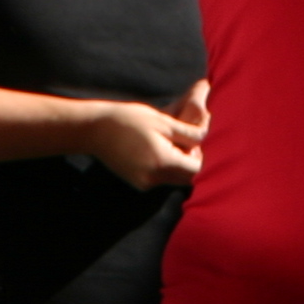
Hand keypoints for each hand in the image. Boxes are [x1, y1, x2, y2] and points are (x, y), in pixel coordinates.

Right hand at [84, 91, 204, 190]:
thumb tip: (207, 138)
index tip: (199, 142)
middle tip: (189, 142)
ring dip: (180, 164)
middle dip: (193, 162)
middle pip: (187, 178)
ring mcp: (145, 183)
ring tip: (173, 143)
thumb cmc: (129, 120)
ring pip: (175, 179)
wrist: (95, 130)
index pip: (197, 169)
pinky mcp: (139, 183)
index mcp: (162, 162)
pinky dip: (166, 167)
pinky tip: (158, 149)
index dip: (203, 156)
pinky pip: (161, 179)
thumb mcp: (163, 122)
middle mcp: (154, 178)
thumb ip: (188, 133)